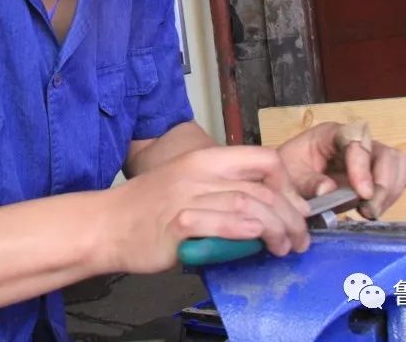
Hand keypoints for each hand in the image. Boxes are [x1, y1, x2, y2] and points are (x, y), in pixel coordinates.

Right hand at [101, 146, 312, 274]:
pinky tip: (256, 240)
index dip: (287, 184)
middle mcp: (199, 172)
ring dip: (275, 230)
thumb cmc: (147, 209)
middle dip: (291, 217)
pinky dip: (244, 232)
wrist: (106, 224)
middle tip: (299, 238)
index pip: (263, 158)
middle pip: (263, 189)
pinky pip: (221, 223)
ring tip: (283, 248)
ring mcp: (188, 196)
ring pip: (249, 207)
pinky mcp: (179, 223)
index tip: (294, 208)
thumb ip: (223, 193)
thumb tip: (267, 212)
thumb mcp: (188, 186)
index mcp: (204, 159)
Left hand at [276, 121, 405, 219]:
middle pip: (384, 152)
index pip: (355, 138)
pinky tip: (390, 198)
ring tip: (371, 211)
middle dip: (383, 185)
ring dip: (391, 191)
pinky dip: (403, 182)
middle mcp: (354, 140)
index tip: (363, 194)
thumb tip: (328, 190)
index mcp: (330, 134)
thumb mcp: (290, 176)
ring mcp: (369, 153)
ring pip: (397, 162)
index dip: (362, 166)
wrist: (286, 180)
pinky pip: (403, 167)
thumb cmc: (288, 172)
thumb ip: (308, 182)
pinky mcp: (378, 168)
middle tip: (369, 211)